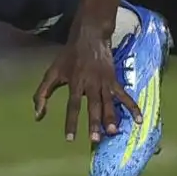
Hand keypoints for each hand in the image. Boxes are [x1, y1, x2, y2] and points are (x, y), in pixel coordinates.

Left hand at [33, 20, 138, 143]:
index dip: (71, 122)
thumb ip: (42, 94)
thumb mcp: (52, 73)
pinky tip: (138, 119)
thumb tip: (37, 116)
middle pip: (93, 105)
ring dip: (111, 117)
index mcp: (74, 83)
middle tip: (96, 138)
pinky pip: (124, 95)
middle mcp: (90, 84)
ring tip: (113, 131)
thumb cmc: (68, 57)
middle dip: (94, 122)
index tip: (70, 139)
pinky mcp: (114, 80)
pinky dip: (132, 107)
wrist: (89, 37)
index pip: (72, 105)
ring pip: (108, 102)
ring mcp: (104, 82)